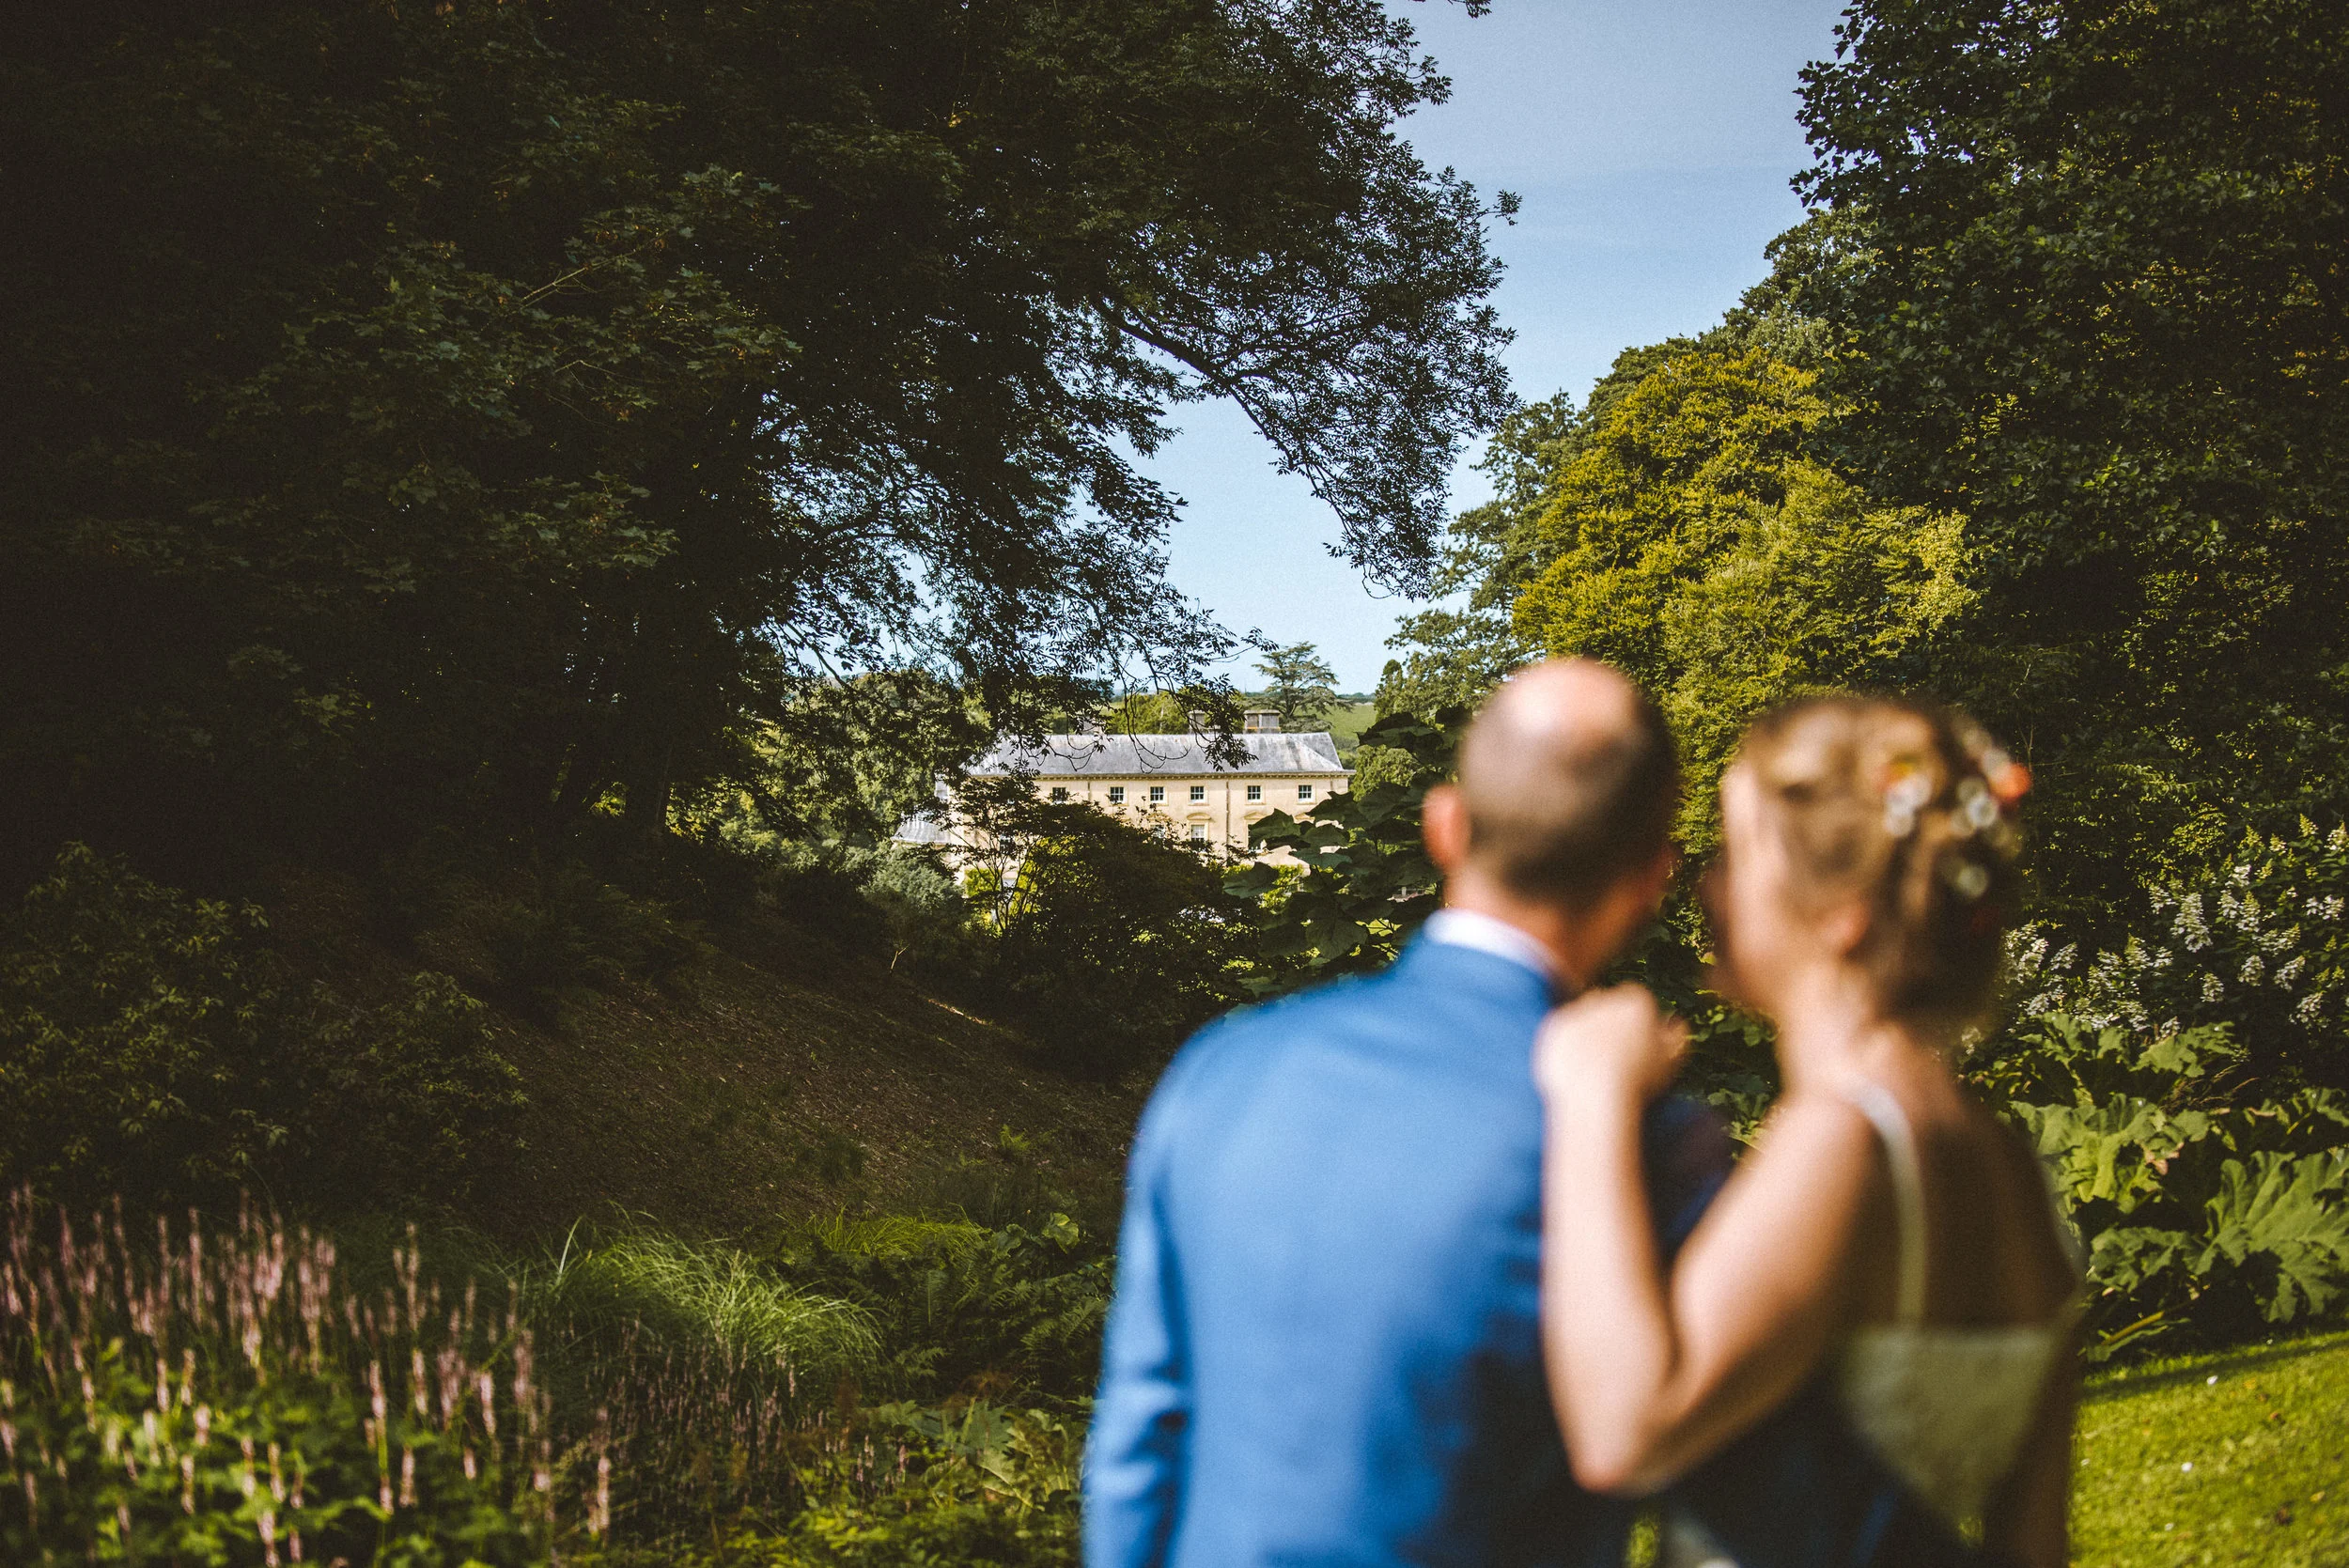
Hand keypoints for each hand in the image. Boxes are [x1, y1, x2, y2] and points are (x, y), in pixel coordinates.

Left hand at [1533, 984, 1686, 1107]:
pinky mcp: (1554, 1027)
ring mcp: (1577, 1010)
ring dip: (1586, 1031)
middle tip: (1612, 1052)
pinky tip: (1576, 1067)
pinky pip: (1561, 1032)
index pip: (1637, 998)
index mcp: (1636, 999)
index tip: (1636, 1042)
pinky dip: (1567, 1045)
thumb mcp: (1672, 1060)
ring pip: (1582, 1014)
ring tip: (1593, 1062)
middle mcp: (1605, 998)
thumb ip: (1677, 1036)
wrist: (1594, 1095)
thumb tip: (1677, 1023)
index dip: (1637, 1020)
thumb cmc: (1639, 1080)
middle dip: (1609, 1020)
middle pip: (1607, 1002)